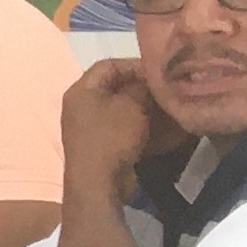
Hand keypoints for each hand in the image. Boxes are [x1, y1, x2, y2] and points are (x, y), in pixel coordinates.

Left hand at [63, 57, 182, 196]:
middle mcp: (80, 105)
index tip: (159, 72)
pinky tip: (158, 125)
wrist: (99, 183)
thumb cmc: (112, 136)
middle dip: (141, 85)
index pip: (108, 64)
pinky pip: (120, 125)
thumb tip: (151, 78)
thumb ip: (142, 86)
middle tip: (165, 88)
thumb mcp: (132, 104)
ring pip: (119, 106)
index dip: (135, 64)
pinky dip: (138, 123)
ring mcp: (88, 126)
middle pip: (114, 85)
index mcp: (81, 90)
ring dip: (142, 105)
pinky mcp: (99, 143)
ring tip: (165, 105)